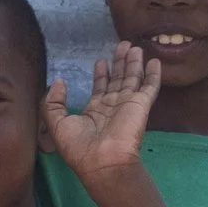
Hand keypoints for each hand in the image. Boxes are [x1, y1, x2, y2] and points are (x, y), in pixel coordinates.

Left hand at [40, 42, 159, 180]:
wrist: (103, 161)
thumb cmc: (78, 147)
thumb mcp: (56, 124)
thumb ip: (53, 102)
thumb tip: (59, 81)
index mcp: (95, 111)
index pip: (100, 88)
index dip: (100, 74)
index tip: (100, 60)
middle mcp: (112, 105)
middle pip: (118, 78)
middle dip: (120, 62)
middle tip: (122, 45)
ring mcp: (128, 104)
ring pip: (133, 78)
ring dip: (134, 62)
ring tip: (134, 47)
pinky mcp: (141, 105)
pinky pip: (150, 86)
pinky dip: (153, 74)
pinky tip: (154, 61)